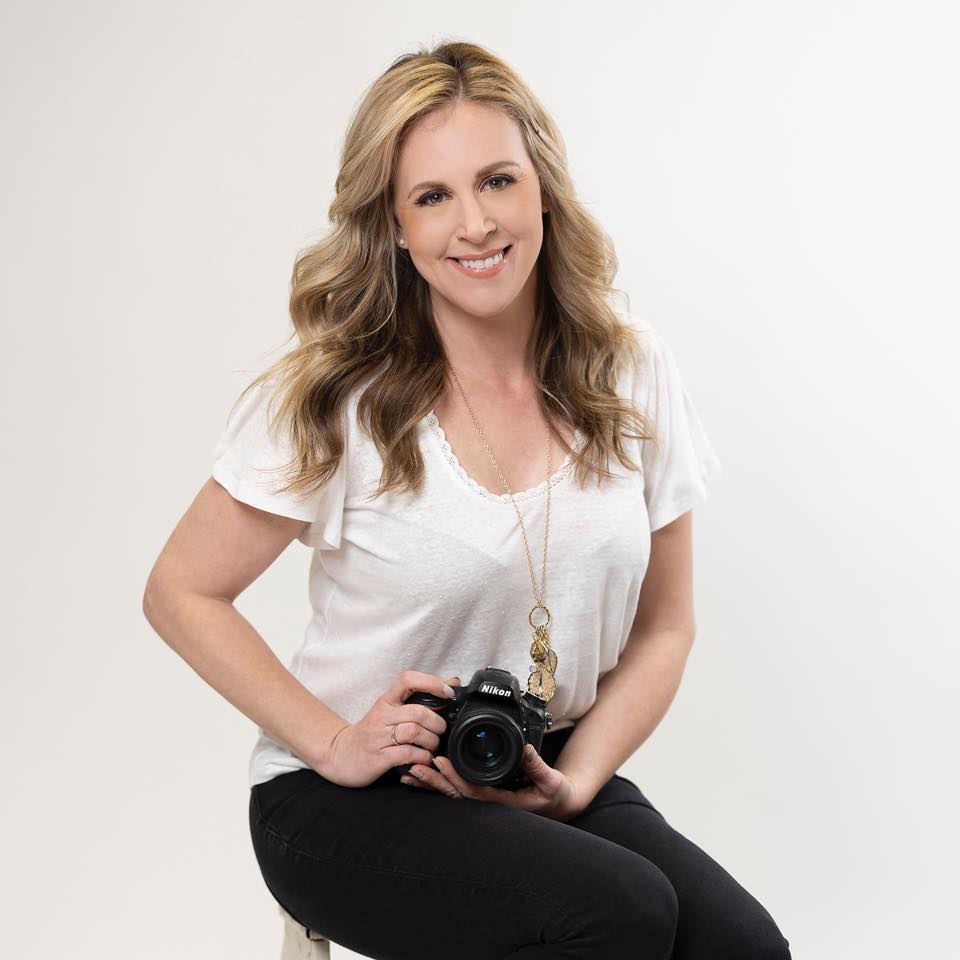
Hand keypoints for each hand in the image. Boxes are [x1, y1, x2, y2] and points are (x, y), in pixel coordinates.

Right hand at [318, 670, 456, 787]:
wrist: (340, 755)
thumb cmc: (371, 733)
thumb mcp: (390, 712)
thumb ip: (417, 700)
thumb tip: (451, 682)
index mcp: (386, 701)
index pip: (407, 680)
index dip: (431, 682)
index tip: (448, 691)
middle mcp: (382, 716)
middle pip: (417, 712)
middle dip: (437, 722)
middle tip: (441, 730)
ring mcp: (378, 737)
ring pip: (413, 732)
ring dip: (431, 741)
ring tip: (432, 746)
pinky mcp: (378, 757)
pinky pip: (406, 754)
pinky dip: (421, 757)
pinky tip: (424, 759)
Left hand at [402, 742, 588, 822]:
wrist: (557, 804)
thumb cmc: (554, 795)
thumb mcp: (551, 780)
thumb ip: (537, 765)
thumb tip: (525, 748)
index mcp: (503, 802)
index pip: (473, 791)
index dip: (455, 778)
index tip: (440, 762)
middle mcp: (489, 803)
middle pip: (455, 793)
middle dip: (434, 780)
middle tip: (415, 765)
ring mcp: (484, 800)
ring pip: (452, 793)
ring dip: (431, 783)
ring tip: (409, 772)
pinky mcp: (483, 794)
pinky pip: (456, 790)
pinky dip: (438, 783)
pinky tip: (420, 777)